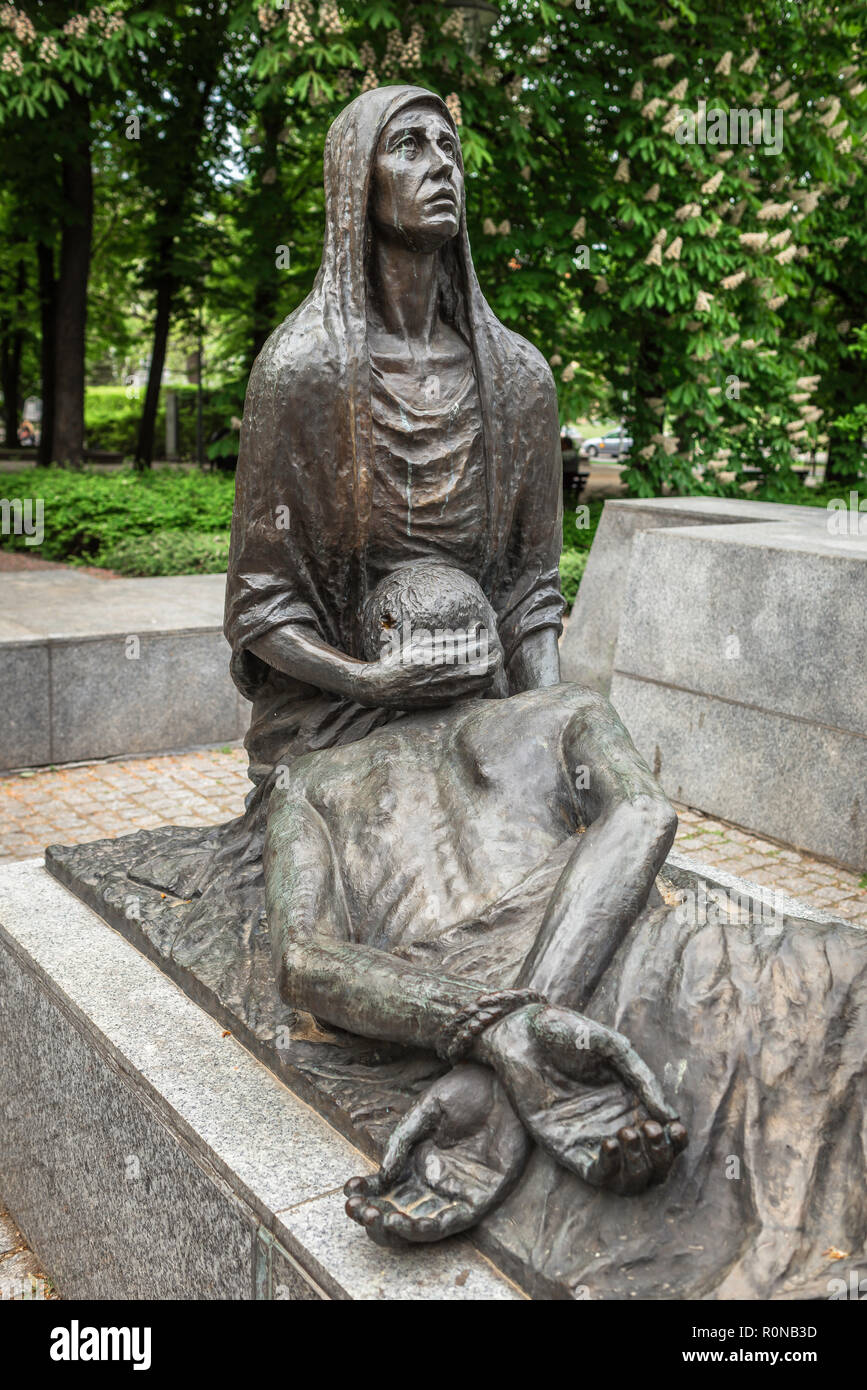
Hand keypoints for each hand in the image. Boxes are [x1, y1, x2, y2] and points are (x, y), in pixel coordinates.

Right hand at [344, 1062, 530, 1244]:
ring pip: (421, 1224)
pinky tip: (410, 1223)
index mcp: (418, 1161)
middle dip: (375, 1217)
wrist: (505, 1082)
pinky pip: (453, 1222)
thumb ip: (402, 1141)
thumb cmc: (467, 1091)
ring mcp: (457, 1192)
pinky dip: (430, 1227)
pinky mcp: (481, 1199)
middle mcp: (435, 1181)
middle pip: (399, 1212)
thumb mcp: (427, 1110)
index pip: (386, 1189)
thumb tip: (381, 1175)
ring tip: (379, 1219)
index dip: (366, 1194)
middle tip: (358, 1210)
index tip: (348, 1192)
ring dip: (398, 1228)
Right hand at [352, 639, 502, 709]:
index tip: (485, 636)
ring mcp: (451, 693)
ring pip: (485, 681)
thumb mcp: (423, 642)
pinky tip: (470, 675)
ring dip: (488, 670)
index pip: (482, 648)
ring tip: (481, 661)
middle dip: (494, 656)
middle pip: (490, 667)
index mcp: (444, 657)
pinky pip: (475, 693)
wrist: (382, 687)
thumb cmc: (401, 659)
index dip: (488, 641)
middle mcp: (450, 677)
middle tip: (490, 649)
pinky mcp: (449, 702)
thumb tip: (478, 628)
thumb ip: (452, 637)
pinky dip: (478, 682)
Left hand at [473, 1002, 686, 1194]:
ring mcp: (591, 1139)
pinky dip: (610, 1168)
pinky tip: (610, 1141)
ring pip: (628, 1179)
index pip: (664, 1139)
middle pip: (652, 1167)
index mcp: (631, 1102)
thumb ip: (642, 1081)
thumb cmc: (566, 1032)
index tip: (675, 1128)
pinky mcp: (565, 1147)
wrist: (522, 1032)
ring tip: (630, 1132)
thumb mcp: (613, 1049)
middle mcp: (614, 1126)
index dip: (676, 1142)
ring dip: (638, 1166)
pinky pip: (596, 1175)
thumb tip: (670, 1118)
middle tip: (650, 1129)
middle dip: (661, 1157)